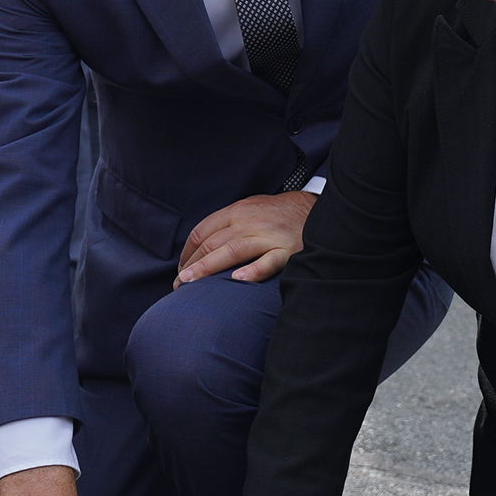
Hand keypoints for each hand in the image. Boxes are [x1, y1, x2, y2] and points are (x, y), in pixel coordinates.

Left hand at [178, 191, 317, 284]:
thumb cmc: (277, 215)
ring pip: (232, 251)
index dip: (187, 253)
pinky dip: (253, 270)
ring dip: (207, 268)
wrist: (317, 211)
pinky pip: (268, 261)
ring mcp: (267, 236)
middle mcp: (248, 222)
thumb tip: (200, 246)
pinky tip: (238, 280)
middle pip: (211, 243)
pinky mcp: (287, 250)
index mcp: (236, 212)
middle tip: (178, 285)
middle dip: (191, 265)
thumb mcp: (249, 210)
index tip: (181, 271)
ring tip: (190, 284)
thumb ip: (227, 224)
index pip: (202, 232)